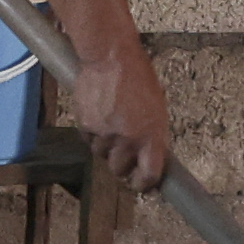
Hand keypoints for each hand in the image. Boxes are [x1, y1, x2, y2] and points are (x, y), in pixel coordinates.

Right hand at [81, 36, 175, 193]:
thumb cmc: (138, 77)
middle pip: (120, 170)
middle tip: (124, 152)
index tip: (142, 185)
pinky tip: (99, 116)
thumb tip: (150, 155)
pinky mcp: (86, 125)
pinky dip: (93, 134)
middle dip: (122, 165)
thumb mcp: (157, 108)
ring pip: (102, 156)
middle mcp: (128, 139)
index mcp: (152, 136)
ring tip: (110, 125)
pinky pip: (88, 140)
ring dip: (106, 147)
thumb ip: (153, 135)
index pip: (149, 175)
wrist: (111, 58)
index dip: (144, 184)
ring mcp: (105, 134)